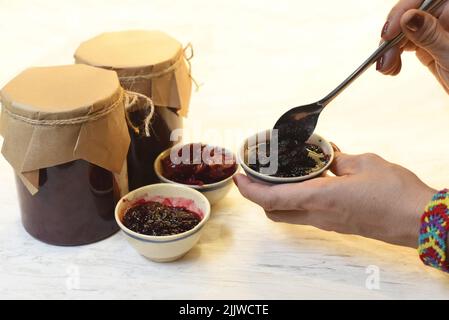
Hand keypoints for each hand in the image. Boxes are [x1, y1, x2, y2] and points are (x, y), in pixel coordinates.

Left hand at [234, 148, 435, 247]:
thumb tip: (328, 155)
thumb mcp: (364, 164)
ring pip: (289, 214)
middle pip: (274, 211)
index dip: (249, 189)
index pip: (271, 198)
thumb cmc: (395, 194)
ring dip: (278, 197)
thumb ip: (340, 159)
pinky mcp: (337, 225)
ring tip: (280, 175)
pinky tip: (311, 179)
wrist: (419, 221)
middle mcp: (318, 216)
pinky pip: (308, 213)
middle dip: (259, 195)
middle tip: (256, 175)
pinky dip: (299, 198)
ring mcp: (327, 223)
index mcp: (320, 199)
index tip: (238, 177)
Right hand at [378, 0, 448, 92]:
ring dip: (389, 48)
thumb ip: (430, 34)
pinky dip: (394, 55)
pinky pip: (404, 43)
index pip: (423, 0)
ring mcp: (436, 30)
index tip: (389, 34)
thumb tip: (407, 17)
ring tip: (387, 68)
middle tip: (385, 58)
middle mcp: (445, 16)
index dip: (402, 12)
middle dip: (392, 36)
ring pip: (402, 30)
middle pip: (409, 14)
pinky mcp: (428, 44)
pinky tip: (392, 68)